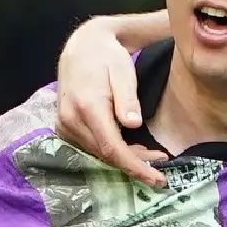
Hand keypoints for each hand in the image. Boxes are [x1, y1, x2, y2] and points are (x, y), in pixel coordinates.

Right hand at [56, 18, 166, 186]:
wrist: (82, 47)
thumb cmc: (107, 58)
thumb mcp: (123, 72)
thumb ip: (127, 99)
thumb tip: (133, 124)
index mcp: (87, 108)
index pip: (112, 148)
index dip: (135, 166)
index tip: (157, 178)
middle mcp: (71, 120)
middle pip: (106, 155)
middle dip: (135, 163)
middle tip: (161, 163)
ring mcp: (65, 125)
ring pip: (98, 153)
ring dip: (125, 158)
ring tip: (151, 154)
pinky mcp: (65, 127)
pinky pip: (91, 146)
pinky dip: (112, 151)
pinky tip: (131, 148)